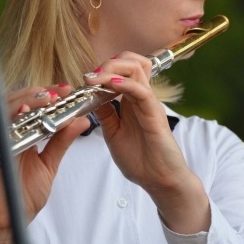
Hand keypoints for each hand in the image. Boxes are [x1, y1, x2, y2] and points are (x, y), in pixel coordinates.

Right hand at [0, 84, 89, 243]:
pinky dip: (11, 121)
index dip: (48, 95)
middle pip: (17, 103)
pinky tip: (23, 113)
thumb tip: (82, 119)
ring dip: (26, 101)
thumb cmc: (24, 193)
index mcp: (20, 135)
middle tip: (60, 90)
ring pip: (6, 113)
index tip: (67, 89)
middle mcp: (6, 135)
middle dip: (39, 93)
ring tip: (46, 97)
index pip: (32, 107)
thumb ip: (62, 141)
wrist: (9, 221)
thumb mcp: (50, 164)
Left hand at [83, 52, 209, 233]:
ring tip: (96, 77)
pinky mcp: (155, 114)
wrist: (159, 180)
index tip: (84, 80)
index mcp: (131, 101)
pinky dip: (126, 84)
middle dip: (108, 62)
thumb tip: (91, 98)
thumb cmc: (140, 160)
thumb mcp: (113, 133)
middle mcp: (141, 98)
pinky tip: (112, 85)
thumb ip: (106, 114)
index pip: (122, 70)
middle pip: (131, 62)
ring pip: (137, 69)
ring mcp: (149, 104)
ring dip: (113, 69)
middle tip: (90, 76)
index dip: (103, 69)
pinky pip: (142, 91)